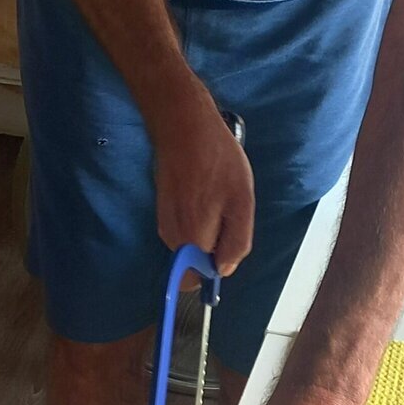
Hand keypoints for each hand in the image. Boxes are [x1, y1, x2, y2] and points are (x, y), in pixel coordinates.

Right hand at [152, 86, 253, 274]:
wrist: (183, 125)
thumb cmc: (217, 161)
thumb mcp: (241, 202)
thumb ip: (236, 242)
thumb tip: (224, 269)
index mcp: (191, 240)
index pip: (196, 279)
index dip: (215, 268)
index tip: (226, 241)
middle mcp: (171, 236)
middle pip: (193, 260)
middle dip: (213, 244)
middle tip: (226, 211)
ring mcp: (164, 221)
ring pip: (189, 241)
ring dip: (206, 226)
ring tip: (216, 195)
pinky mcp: (162, 206)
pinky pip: (183, 224)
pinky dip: (196, 213)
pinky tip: (204, 188)